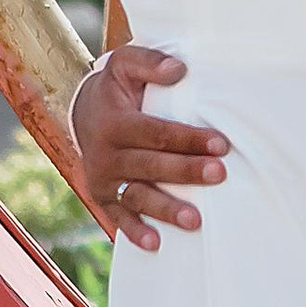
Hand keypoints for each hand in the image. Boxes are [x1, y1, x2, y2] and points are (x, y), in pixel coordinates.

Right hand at [69, 42, 229, 254]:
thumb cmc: (117, 87)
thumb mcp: (126, 63)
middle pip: (151, 165)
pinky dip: (133, 231)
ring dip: (165, 209)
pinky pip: (117, 216)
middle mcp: (105, 153)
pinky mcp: (102, 196)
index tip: (221, 144)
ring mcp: (102, 178)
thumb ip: (150, 62)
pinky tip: (155, 244)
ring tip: (195, 220)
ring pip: (137, 195)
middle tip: (219, 175)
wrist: (84, 111)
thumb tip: (179, 69)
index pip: (157, 132)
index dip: (188, 139)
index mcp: (114, 122)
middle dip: (186, 171)